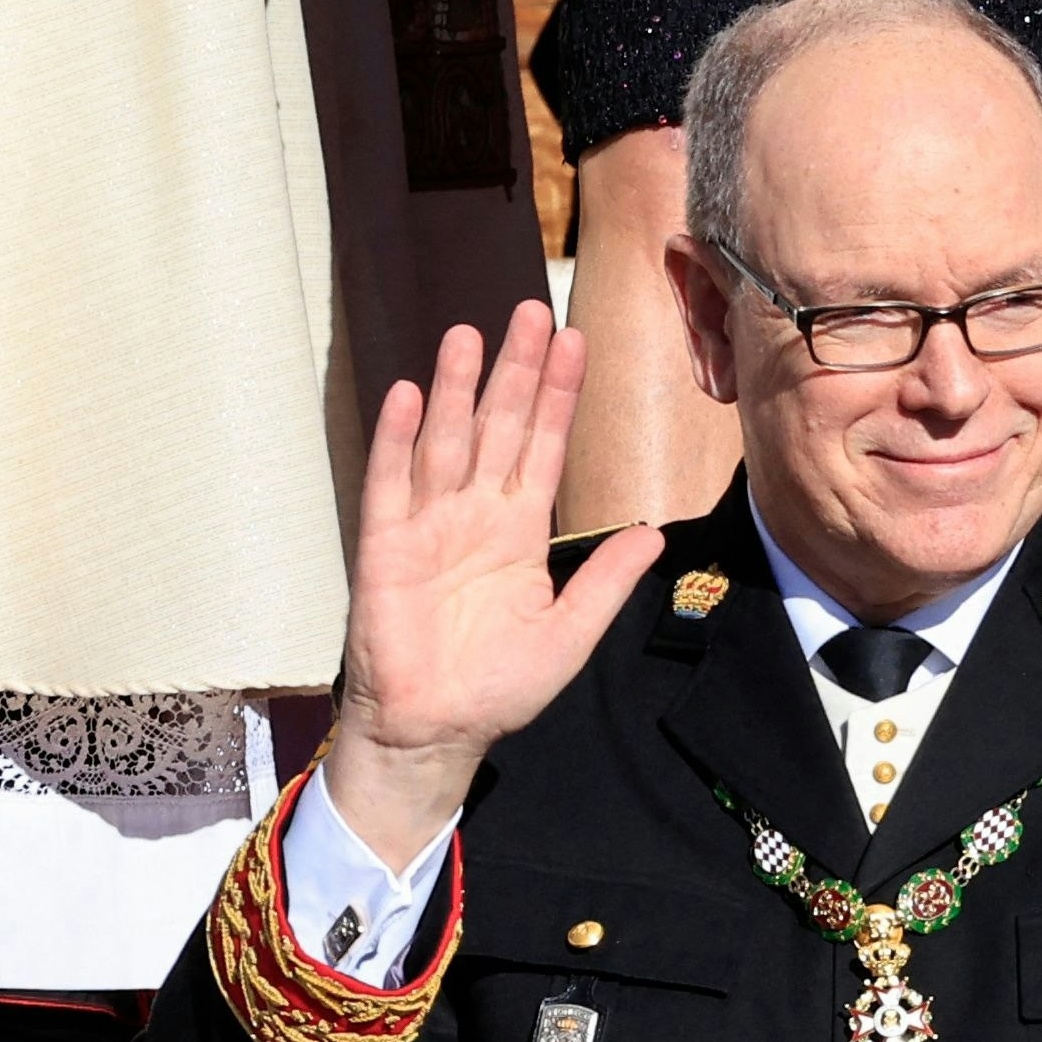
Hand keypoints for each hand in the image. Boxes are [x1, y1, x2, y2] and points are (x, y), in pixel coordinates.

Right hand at [325, 304, 662, 868]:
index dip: (557, 397)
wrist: (437, 730)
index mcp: (520, 533)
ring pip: (447, 441)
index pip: (544, 448)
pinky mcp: (386, 546)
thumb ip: (606, 580)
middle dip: (516, 371)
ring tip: (470, 333)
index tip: (574, 343)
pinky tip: (411, 395)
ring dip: (458, 388)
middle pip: (498, 428)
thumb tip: (655, 533)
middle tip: (531, 311)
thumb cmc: (500, 687)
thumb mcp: (571, 633)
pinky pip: (391, 483)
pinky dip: (400, 439)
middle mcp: (475, 516)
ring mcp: (428, 526)